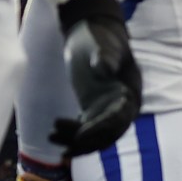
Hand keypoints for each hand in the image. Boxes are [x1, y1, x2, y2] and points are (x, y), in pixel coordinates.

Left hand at [53, 2, 142, 155]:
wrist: (93, 33)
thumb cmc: (100, 37)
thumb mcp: (104, 44)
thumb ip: (106, 57)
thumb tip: (104, 68)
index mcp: (130, 93)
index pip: (118, 119)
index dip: (101, 129)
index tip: (81, 135)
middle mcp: (122, 107)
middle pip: (107, 134)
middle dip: (86, 143)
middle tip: (66, 148)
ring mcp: (107, 110)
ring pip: (94, 135)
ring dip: (74, 141)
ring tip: (51, 138)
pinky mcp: (93, 110)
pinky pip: (84, 129)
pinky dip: (70, 134)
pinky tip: (53, 134)